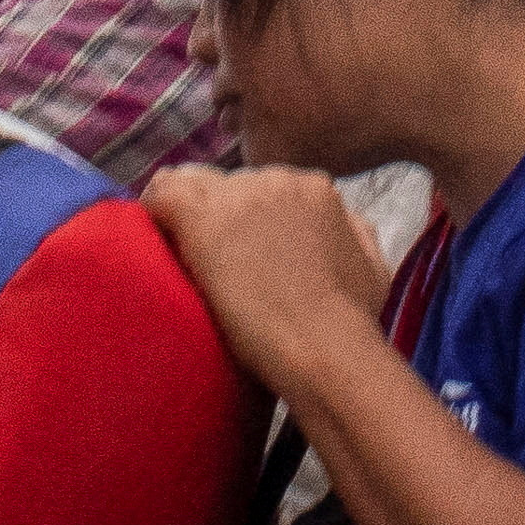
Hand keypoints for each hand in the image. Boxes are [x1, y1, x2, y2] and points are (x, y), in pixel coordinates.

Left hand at [144, 163, 388, 379]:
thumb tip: (344, 221)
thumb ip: (355, 233)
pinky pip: (161, 194)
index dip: (245, 219)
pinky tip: (152, 234)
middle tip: (210, 261)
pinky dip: (153, 210)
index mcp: (316, 187)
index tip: (238, 252)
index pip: (262, 188)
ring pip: (191, 186)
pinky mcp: (202, 215)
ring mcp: (238, 194)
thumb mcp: (373, 266)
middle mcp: (276, 178)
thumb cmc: (352, 322)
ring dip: (186, 217)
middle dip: (218, 217)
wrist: (325, 346)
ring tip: (178, 253)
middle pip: (226, 185)